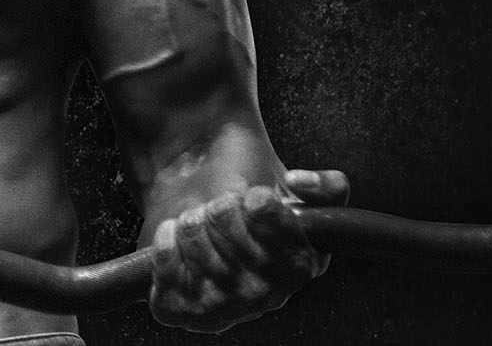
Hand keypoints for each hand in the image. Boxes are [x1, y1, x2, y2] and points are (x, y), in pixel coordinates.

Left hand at [147, 168, 349, 332]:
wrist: (203, 230)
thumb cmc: (249, 214)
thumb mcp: (300, 198)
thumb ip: (327, 188)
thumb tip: (301, 181)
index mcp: (301, 266)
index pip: (264, 210)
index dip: (253, 198)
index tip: (252, 199)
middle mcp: (265, 295)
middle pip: (223, 217)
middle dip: (218, 205)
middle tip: (222, 214)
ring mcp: (221, 308)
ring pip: (193, 235)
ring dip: (190, 221)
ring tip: (200, 228)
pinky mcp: (179, 311)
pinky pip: (165, 260)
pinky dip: (165, 241)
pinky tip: (177, 242)